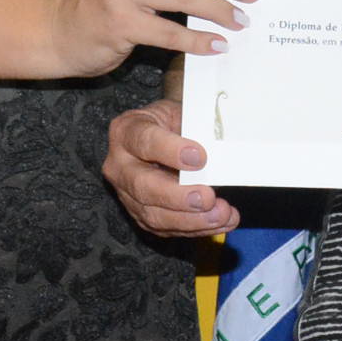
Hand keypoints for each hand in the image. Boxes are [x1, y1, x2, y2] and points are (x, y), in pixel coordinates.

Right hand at [100, 97, 241, 237]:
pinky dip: (196, 228)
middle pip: (143, 186)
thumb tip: (219, 146)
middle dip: (178, 196)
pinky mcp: (142, 215)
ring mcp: (127, 195)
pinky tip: (220, 222)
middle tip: (207, 198)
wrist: (166, 134)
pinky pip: (166, 228)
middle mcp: (120, 166)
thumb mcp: (182, 111)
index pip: (144, 141)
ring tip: (221, 214)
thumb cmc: (174, 121)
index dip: (171, 151)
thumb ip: (194, 128)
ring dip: (191, 220)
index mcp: (127, 131)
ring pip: (154, 215)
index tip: (200, 158)